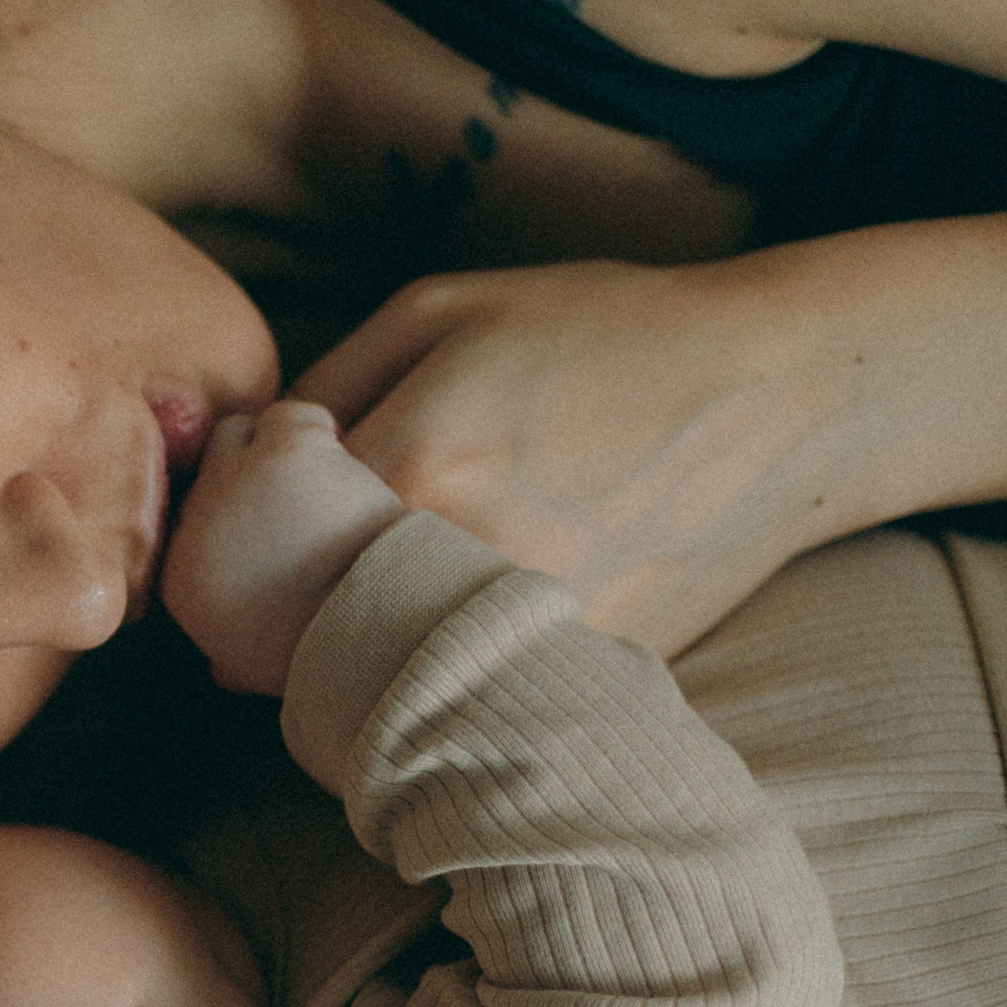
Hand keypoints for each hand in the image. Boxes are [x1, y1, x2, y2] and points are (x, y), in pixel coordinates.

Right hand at [161, 401, 407, 696]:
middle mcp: (194, 519)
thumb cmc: (312, 653)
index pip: (189, 521)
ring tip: (325, 486)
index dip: (230, 517)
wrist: (361, 631)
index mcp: (180, 575)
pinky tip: (341, 464)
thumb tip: (221, 665)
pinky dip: (318, 430)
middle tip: (293, 497)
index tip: (266, 532)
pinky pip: (295, 414)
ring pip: (245, 430)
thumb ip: (223, 656)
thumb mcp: (245, 668)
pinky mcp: (286, 450)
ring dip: (281, 448)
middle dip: (245, 474)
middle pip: (206, 466)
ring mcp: (235, 478)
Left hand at [291, 256, 867, 656]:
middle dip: (263, 611)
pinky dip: (431, 670)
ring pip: (365, 683)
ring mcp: (520, 630)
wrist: (782, 393)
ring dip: (342, 647)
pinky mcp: (574, 672)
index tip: (237, 521)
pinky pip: (455, 695)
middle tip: (279, 570)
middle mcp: (456, 562)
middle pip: (287, 636)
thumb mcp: (439, 311)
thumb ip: (321, 390)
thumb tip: (239, 463)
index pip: (245, 548)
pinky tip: (445, 618)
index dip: (224, 538)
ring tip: (368, 589)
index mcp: (411, 464)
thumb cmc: (604, 332)